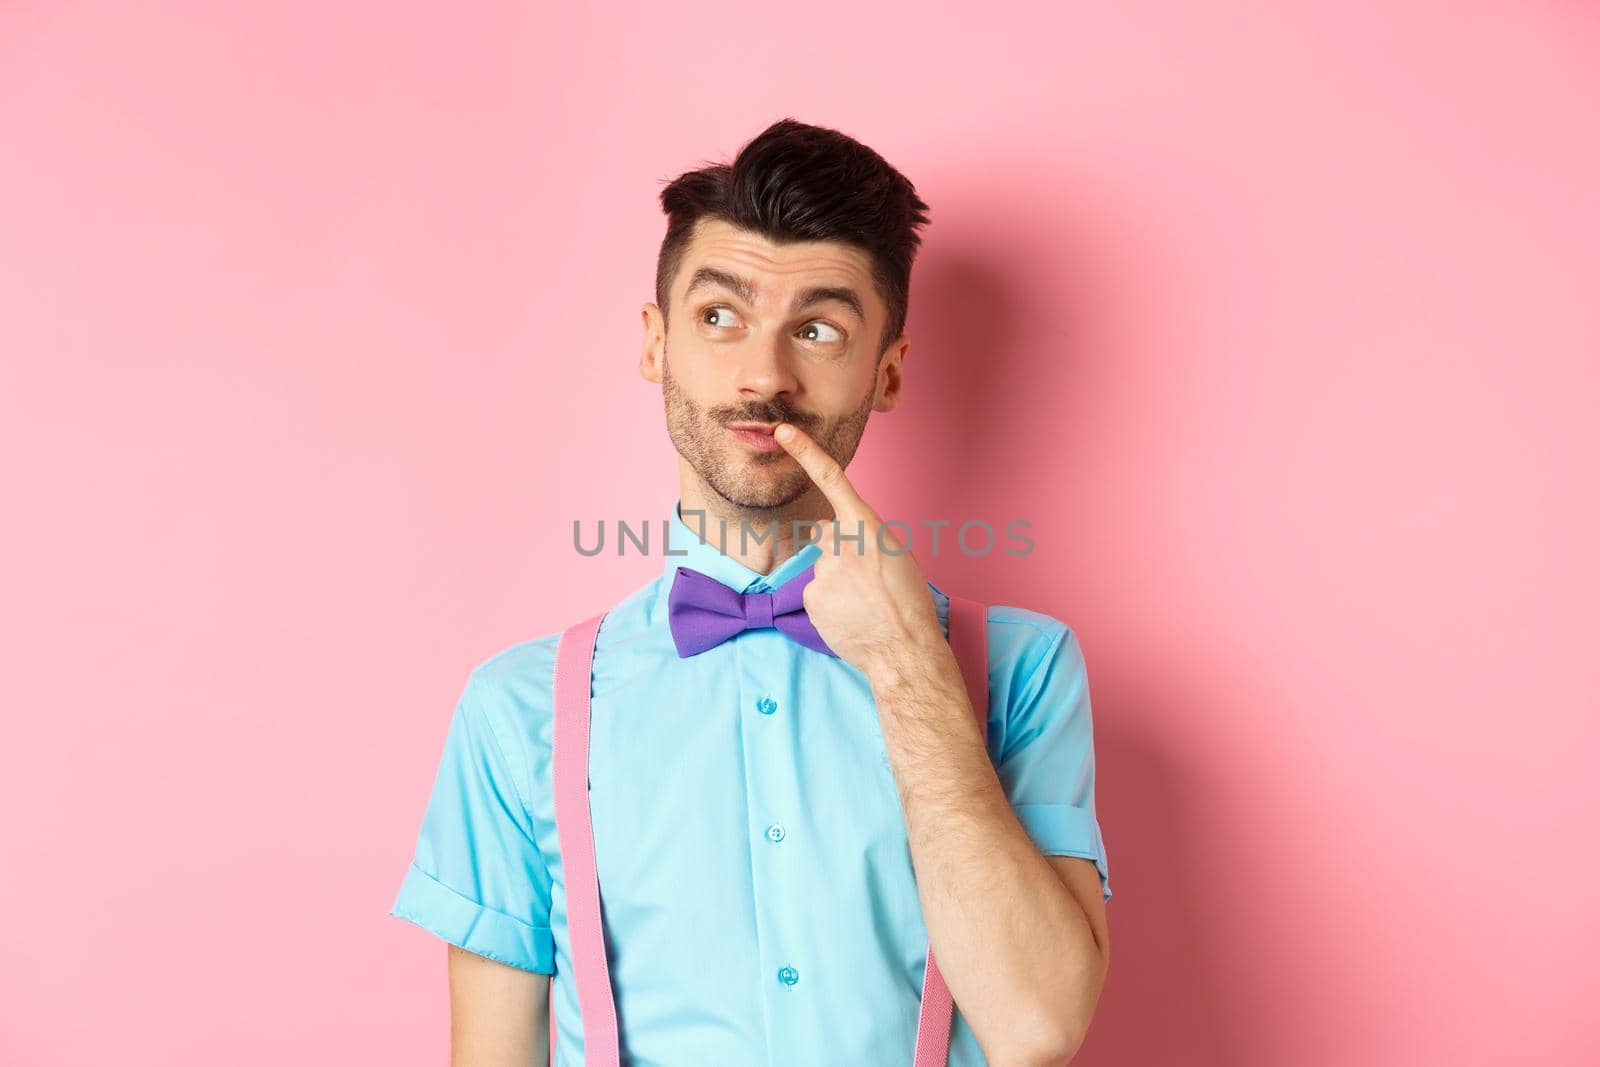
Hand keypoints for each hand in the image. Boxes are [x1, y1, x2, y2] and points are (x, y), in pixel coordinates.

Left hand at [773, 422, 943, 678]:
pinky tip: (849, 618)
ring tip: (863, 606)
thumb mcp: (895, 554)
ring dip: (838, 585)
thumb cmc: (908, 602)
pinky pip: (816, 594)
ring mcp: (824, 569)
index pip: (832, 479)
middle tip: (867, 585)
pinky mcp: (812, 596)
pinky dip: (829, 605)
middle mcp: (842, 542)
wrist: (904, 647)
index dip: (806, 452)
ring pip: (823, 570)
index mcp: (868, 526)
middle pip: (828, 538)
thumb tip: (837, 541)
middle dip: (842, 556)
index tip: (784, 432)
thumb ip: (865, 538)